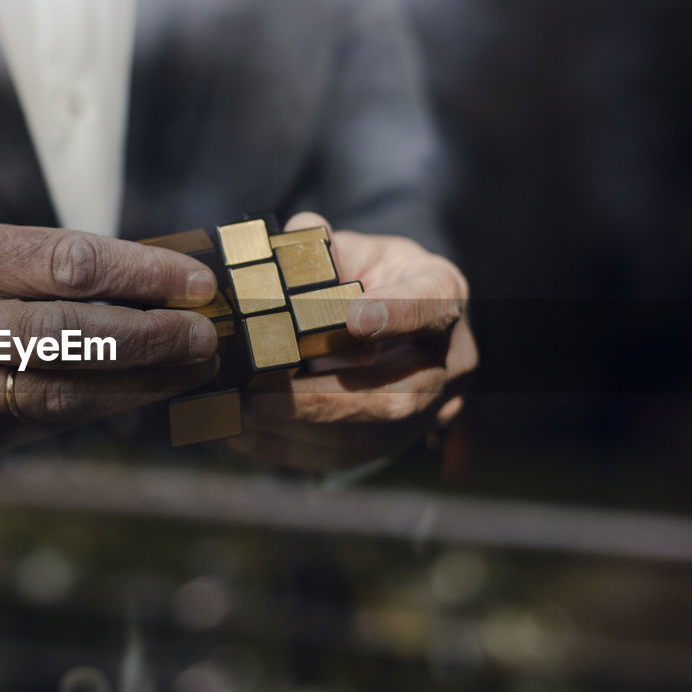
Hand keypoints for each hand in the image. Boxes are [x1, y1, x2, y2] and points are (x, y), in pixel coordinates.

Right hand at [0, 219, 219, 452]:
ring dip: (144, 378)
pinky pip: (55, 420)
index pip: (66, 263)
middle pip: (68, 331)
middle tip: (205, 333)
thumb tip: (164, 279)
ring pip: (66, 387)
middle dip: (150, 334)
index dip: (142, 273)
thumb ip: (55, 261)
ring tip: (195, 365)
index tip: (196, 280)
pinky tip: (153, 391)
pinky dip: (113, 404)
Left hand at [229, 213, 476, 469]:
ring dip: (300, 429)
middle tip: (261, 395)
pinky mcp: (397, 439)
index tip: (354, 317)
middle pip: (399, 393)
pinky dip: (290, 448)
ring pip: (372, 433)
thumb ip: (325, 245)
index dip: (397, 314)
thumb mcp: (362, 248)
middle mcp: (449, 359)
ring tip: (243, 417)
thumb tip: (292, 235)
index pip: (431, 305)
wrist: (405, 316)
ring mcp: (429, 409)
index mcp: (443, 295)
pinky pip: (348, 455)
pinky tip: (244, 436)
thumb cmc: (377, 275)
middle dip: (325, 399)